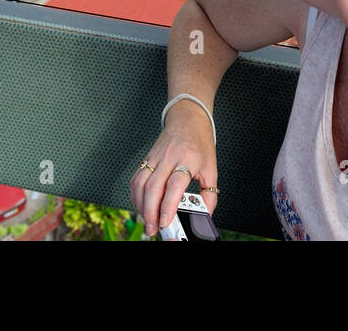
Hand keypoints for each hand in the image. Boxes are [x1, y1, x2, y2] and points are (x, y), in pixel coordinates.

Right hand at [129, 100, 217, 237]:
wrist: (187, 119)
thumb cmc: (200, 144)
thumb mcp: (211, 169)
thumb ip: (209, 195)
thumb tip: (204, 216)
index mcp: (187, 159)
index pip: (174, 185)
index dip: (168, 205)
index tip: (166, 222)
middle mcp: (168, 157)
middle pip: (153, 187)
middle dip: (150, 211)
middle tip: (153, 229)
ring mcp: (155, 157)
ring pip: (140, 183)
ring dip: (140, 205)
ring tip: (147, 221)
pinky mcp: (146, 158)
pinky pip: (136, 179)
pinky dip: (135, 195)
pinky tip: (141, 205)